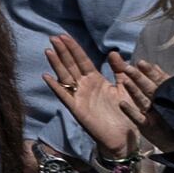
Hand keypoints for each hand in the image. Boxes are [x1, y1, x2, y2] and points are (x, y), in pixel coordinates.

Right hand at [42, 33, 143, 164]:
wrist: (125, 137)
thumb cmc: (127, 113)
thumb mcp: (126, 87)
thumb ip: (119, 70)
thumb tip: (112, 52)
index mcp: (96, 80)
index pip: (82, 60)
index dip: (73, 48)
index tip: (64, 35)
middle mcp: (85, 86)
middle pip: (71, 65)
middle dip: (63, 51)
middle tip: (54, 37)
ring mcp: (79, 97)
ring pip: (65, 77)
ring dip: (57, 64)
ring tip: (49, 50)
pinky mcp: (77, 109)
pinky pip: (64, 96)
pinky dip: (55, 86)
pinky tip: (47, 76)